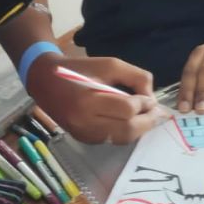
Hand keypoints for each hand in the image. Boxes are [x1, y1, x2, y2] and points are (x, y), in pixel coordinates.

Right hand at [25, 54, 165, 143]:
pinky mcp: (84, 139)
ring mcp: (84, 134)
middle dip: (147, 122)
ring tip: (147, 117)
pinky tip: (131, 121)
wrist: (46, 81)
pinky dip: (126, 132)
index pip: (127, 109)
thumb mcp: (110, 64)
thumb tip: (152, 98)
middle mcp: (85, 122)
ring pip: (122, 139)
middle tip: (157, 113)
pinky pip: (112, 140)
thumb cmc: (80, 69)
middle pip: (127, 130)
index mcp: (89, 100)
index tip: (150, 99)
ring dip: (139, 129)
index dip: (144, 104)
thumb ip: (136, 77)